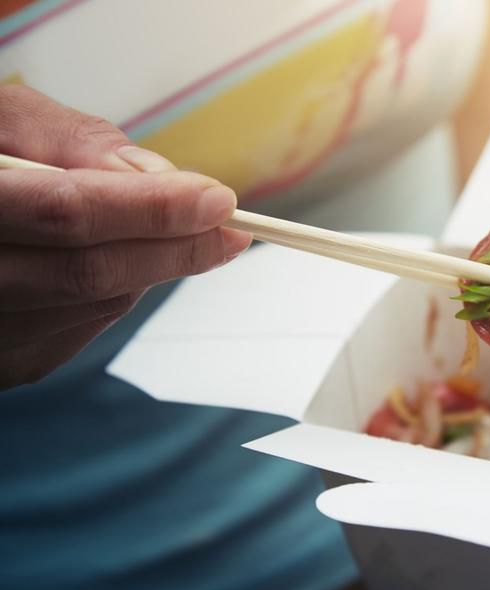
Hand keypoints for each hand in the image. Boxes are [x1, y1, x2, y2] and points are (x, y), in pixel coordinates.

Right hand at [0, 85, 250, 388]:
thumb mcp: (0, 121)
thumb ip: (74, 143)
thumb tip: (161, 178)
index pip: (66, 214)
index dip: (150, 209)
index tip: (218, 200)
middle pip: (87, 274)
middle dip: (173, 249)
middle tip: (231, 230)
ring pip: (91, 306)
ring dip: (147, 270)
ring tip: (176, 235)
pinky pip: (77, 332)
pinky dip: (113, 295)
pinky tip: (119, 264)